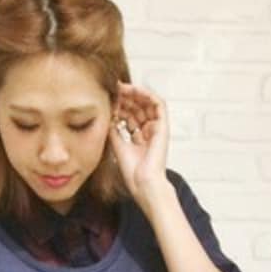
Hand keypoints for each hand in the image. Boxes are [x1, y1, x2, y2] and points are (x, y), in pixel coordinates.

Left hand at [109, 79, 169, 202]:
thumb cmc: (133, 172)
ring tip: (121, 89)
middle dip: (125, 98)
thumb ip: (114, 130)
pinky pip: (158, 104)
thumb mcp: (118, 145)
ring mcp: (156, 129)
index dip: (119, 107)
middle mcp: (149, 132)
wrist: (143, 182)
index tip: (107, 100)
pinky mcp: (163, 126)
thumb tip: (107, 115)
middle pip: (138, 108)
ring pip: (147, 103)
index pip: (130, 116)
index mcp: (139, 138)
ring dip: (135, 94)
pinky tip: (134, 90)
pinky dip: (147, 94)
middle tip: (113, 91)